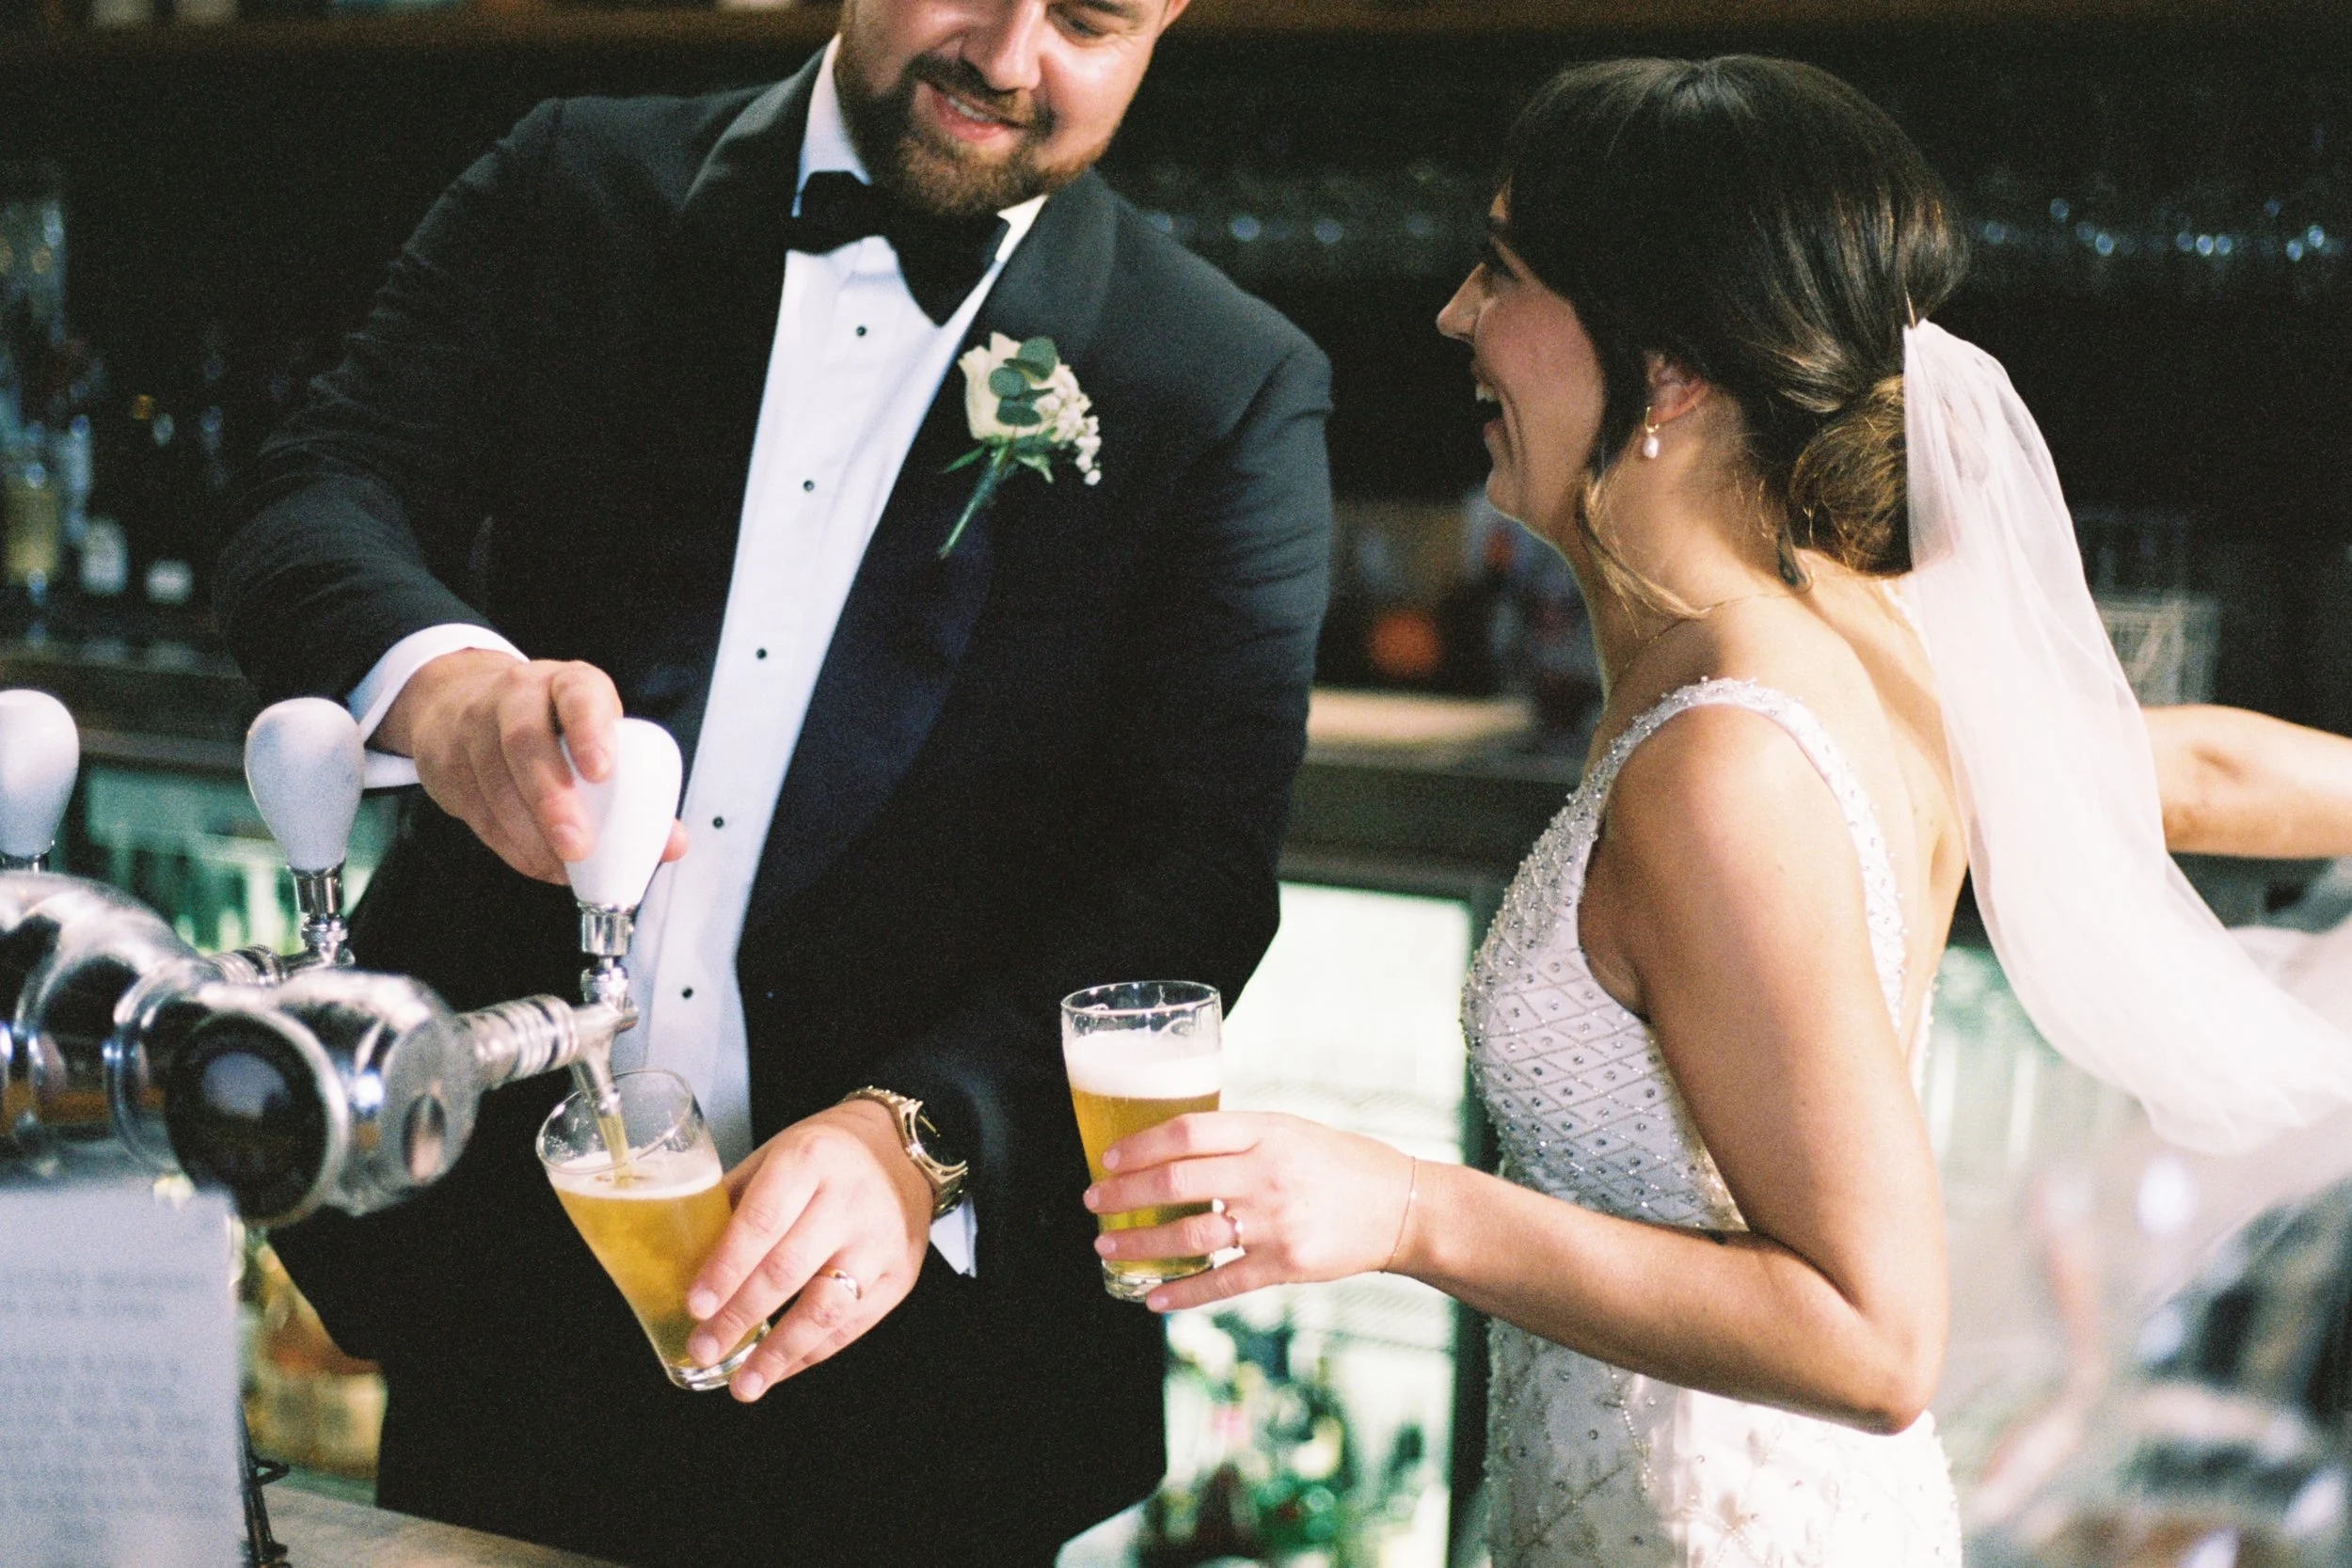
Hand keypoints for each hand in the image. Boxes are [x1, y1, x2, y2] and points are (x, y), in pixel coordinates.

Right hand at [374, 649, 688, 883]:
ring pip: (494, 780)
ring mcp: (473, 725)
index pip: (578, 694)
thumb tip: (672, 844)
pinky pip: (475, 809)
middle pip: (526, 741)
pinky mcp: (445, 761)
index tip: (602, 771)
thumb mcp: (595, 734)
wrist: (461, 702)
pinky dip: (508, 844)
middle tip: (578, 844)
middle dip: (552, 799)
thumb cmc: (550, 725)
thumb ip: (636, 788)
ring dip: (529, 833)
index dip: (589, 730)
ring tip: (560, 865)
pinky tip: (534, 861)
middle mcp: (517, 695)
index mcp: (568, 683)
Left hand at [683, 1100, 933, 1400]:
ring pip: (825, 1307)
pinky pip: (850, 1325)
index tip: (697, 1306)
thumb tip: (679, 1259)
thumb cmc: (826, 1155)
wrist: (903, 1150)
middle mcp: (849, 1201)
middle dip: (740, 1316)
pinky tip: (779, 1367)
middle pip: (788, 1269)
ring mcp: (880, 1242)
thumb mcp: (775, 1155)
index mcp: (809, 1161)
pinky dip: (809, 1353)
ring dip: (779, 1352)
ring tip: (744, 1384)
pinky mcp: (899, 1276)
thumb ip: (732, 1202)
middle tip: (704, 1347)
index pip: (762, 1222)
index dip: (727, 1268)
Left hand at [1084, 1112, 1417, 1311]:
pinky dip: (1183, 1293)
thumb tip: (1174, 1147)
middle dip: (1124, 1194)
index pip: (1185, 1133)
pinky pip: (1223, 1281)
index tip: (1108, 1159)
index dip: (1138, 1146)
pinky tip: (1154, 1298)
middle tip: (1094, 1202)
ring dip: (1141, 1244)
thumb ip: (1239, 1137)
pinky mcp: (1286, 1265)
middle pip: (1176, 1181)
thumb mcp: (1291, 1129)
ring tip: (1109, 1248)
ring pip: (1189, 1234)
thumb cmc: (1341, 1164)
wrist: (1403, 1206)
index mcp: (1265, 1132)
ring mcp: (1276, 1222)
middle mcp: (1267, 1173)